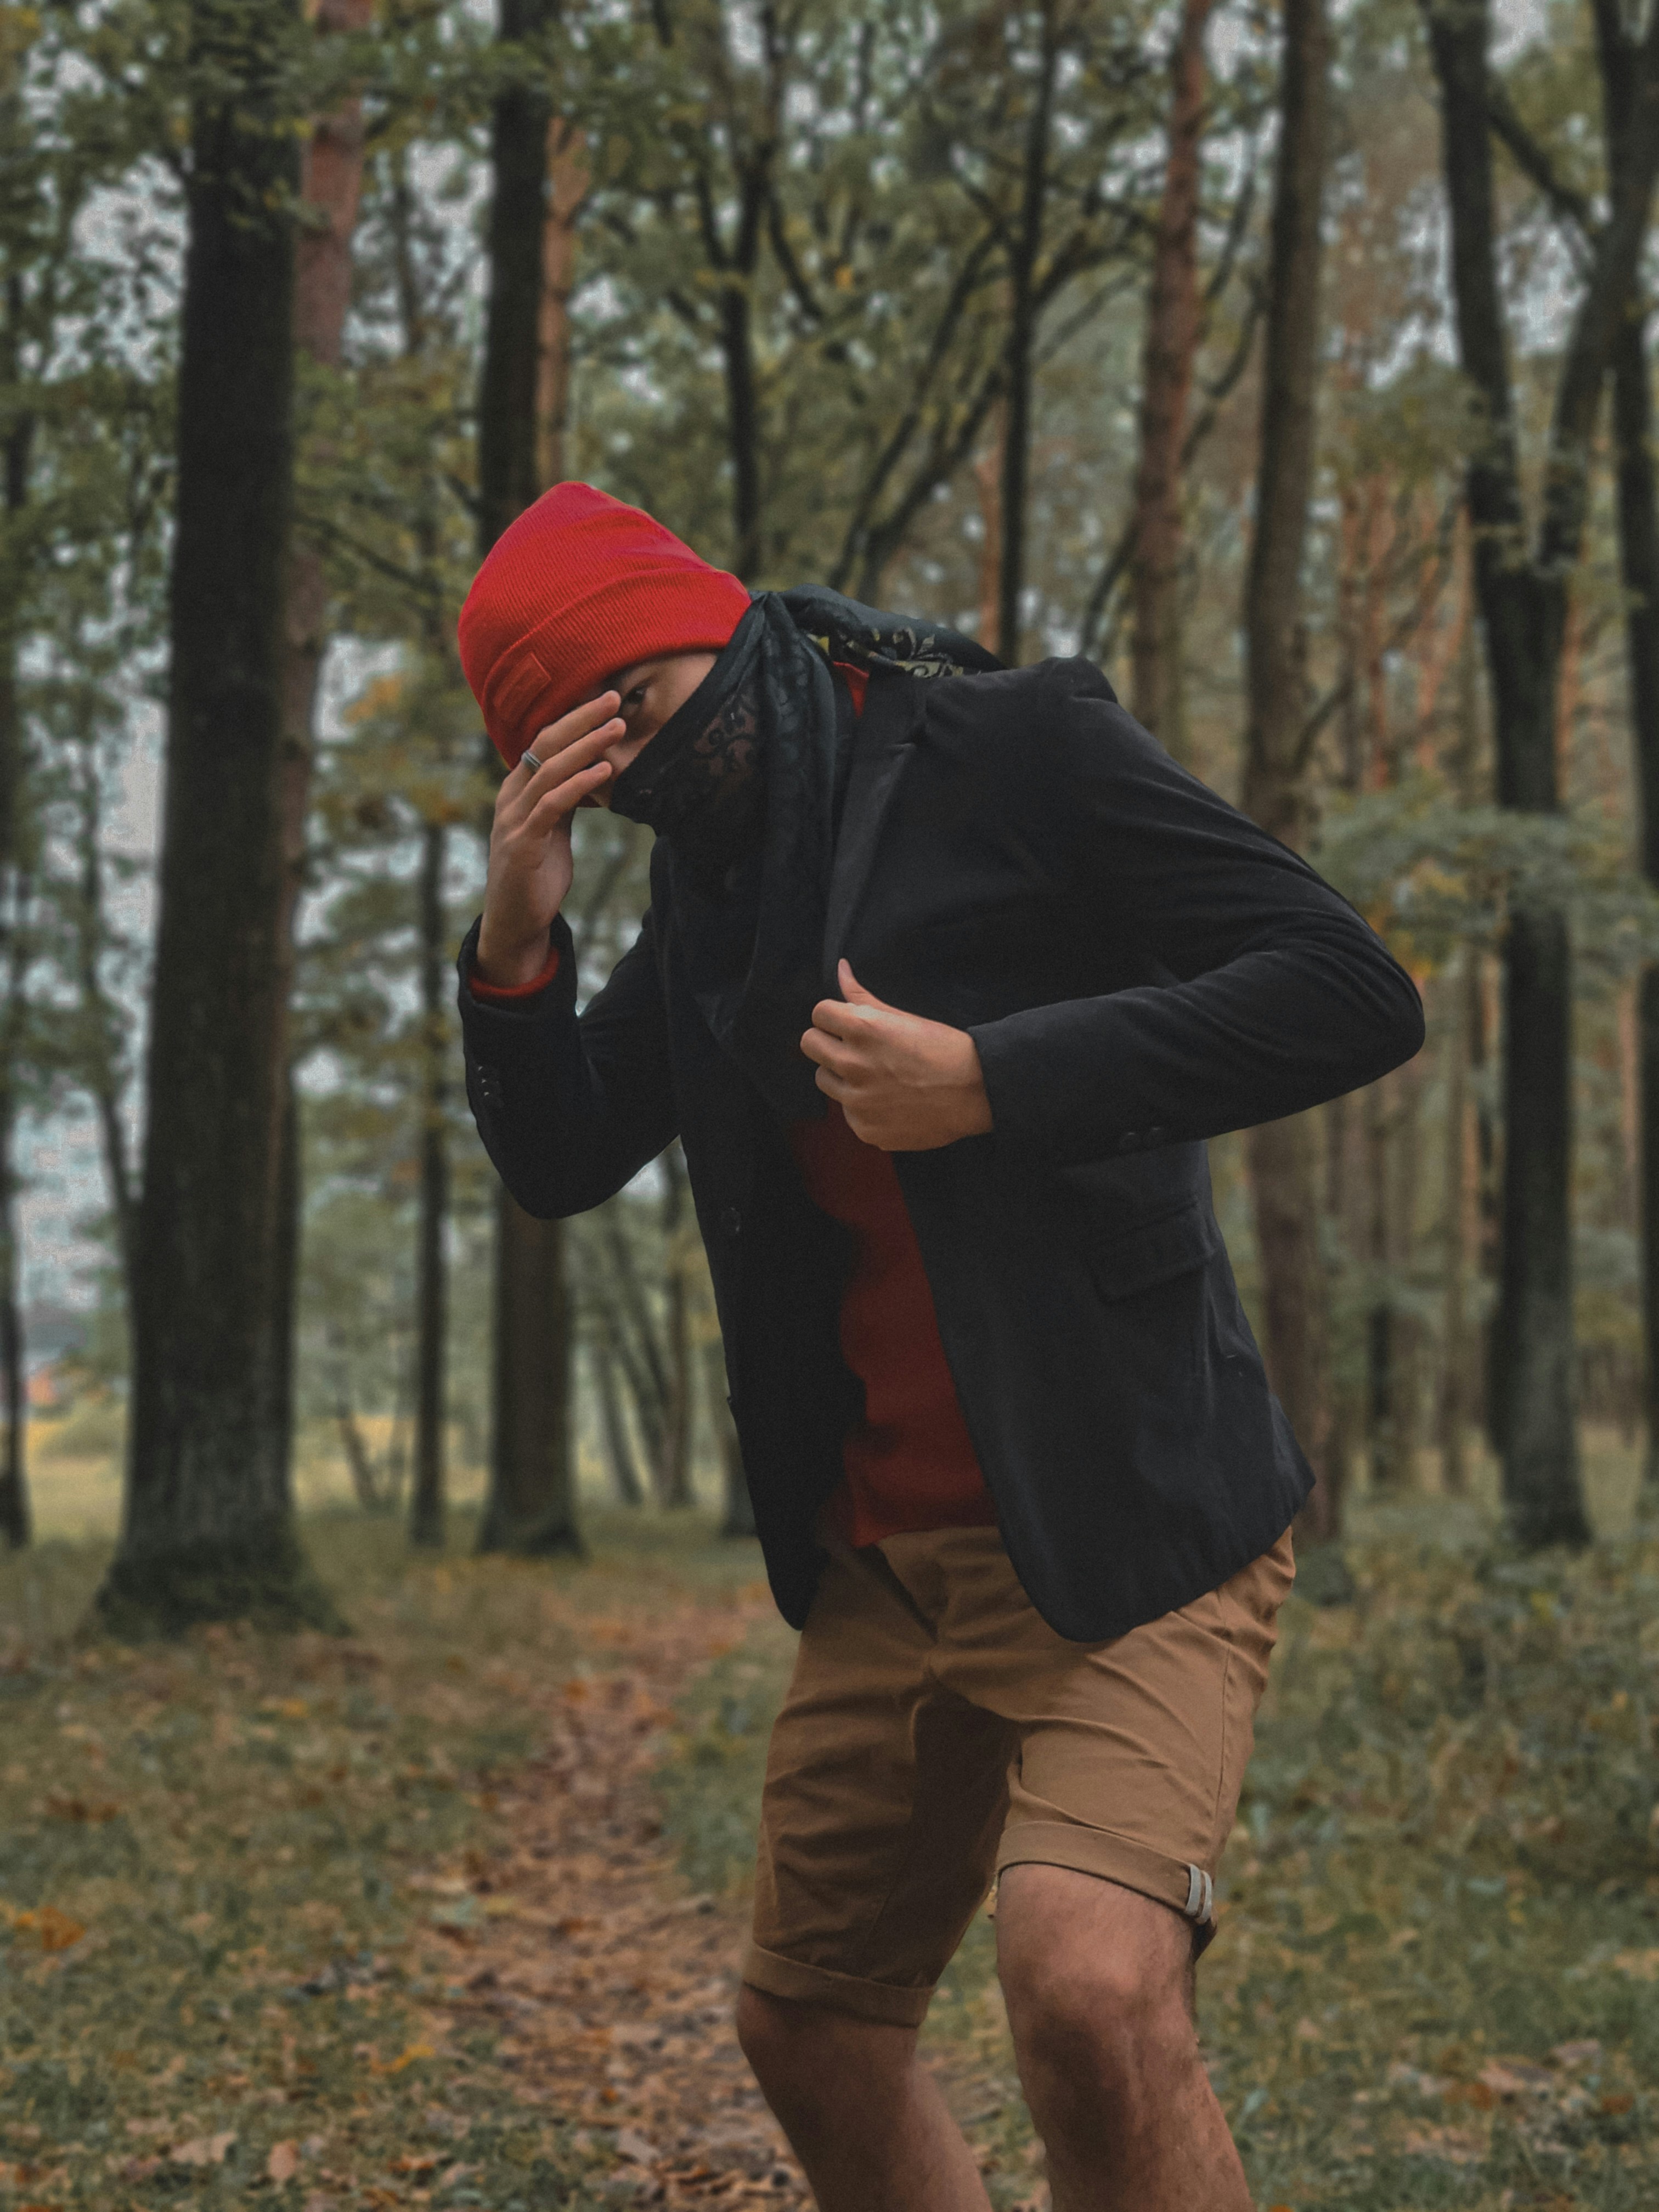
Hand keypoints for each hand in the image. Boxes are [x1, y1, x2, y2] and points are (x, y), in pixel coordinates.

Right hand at [476, 693, 622, 985]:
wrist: (515, 922)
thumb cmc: (536, 875)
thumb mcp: (552, 830)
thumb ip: (562, 801)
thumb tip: (589, 773)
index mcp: (517, 790)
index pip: (544, 742)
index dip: (573, 719)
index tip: (605, 700)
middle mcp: (511, 798)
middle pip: (545, 745)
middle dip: (581, 719)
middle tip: (614, 697)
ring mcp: (513, 820)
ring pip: (549, 770)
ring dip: (586, 747)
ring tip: (616, 728)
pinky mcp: (523, 844)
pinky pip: (552, 806)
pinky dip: (579, 785)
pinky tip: (604, 772)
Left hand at [801, 960, 993, 1151]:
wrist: (976, 1091)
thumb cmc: (943, 1049)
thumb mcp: (902, 1016)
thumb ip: (862, 996)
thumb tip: (840, 969)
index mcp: (862, 1029)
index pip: (818, 1014)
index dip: (834, 1016)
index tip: (848, 1023)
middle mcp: (853, 1065)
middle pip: (809, 1045)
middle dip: (828, 1042)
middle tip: (855, 1048)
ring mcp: (857, 1102)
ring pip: (823, 1080)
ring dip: (840, 1075)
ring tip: (874, 1075)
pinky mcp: (865, 1129)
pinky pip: (847, 1112)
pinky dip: (861, 1106)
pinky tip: (888, 1101)